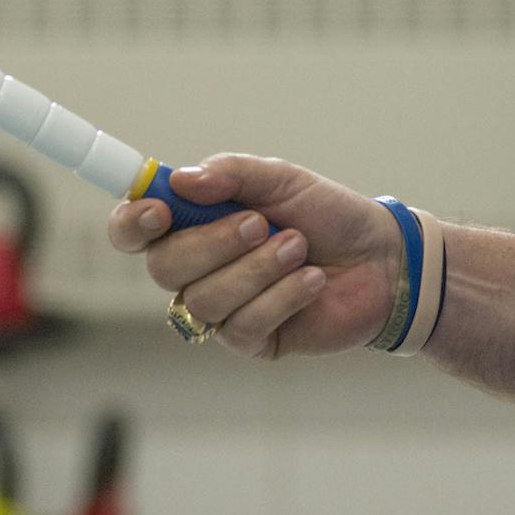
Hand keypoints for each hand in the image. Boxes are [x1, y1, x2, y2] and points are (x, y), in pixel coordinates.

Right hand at [108, 155, 403, 358]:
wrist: (382, 258)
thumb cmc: (327, 215)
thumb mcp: (281, 179)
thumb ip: (231, 173)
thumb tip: (181, 181)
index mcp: (193, 224)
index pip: (133, 230)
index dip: (131, 223)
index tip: (160, 210)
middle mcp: (198, 269)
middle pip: (163, 267)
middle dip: (212, 244)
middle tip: (260, 224)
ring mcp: (222, 309)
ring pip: (204, 299)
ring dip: (255, 269)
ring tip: (298, 248)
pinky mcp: (252, 341)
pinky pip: (242, 326)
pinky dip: (281, 297)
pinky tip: (311, 280)